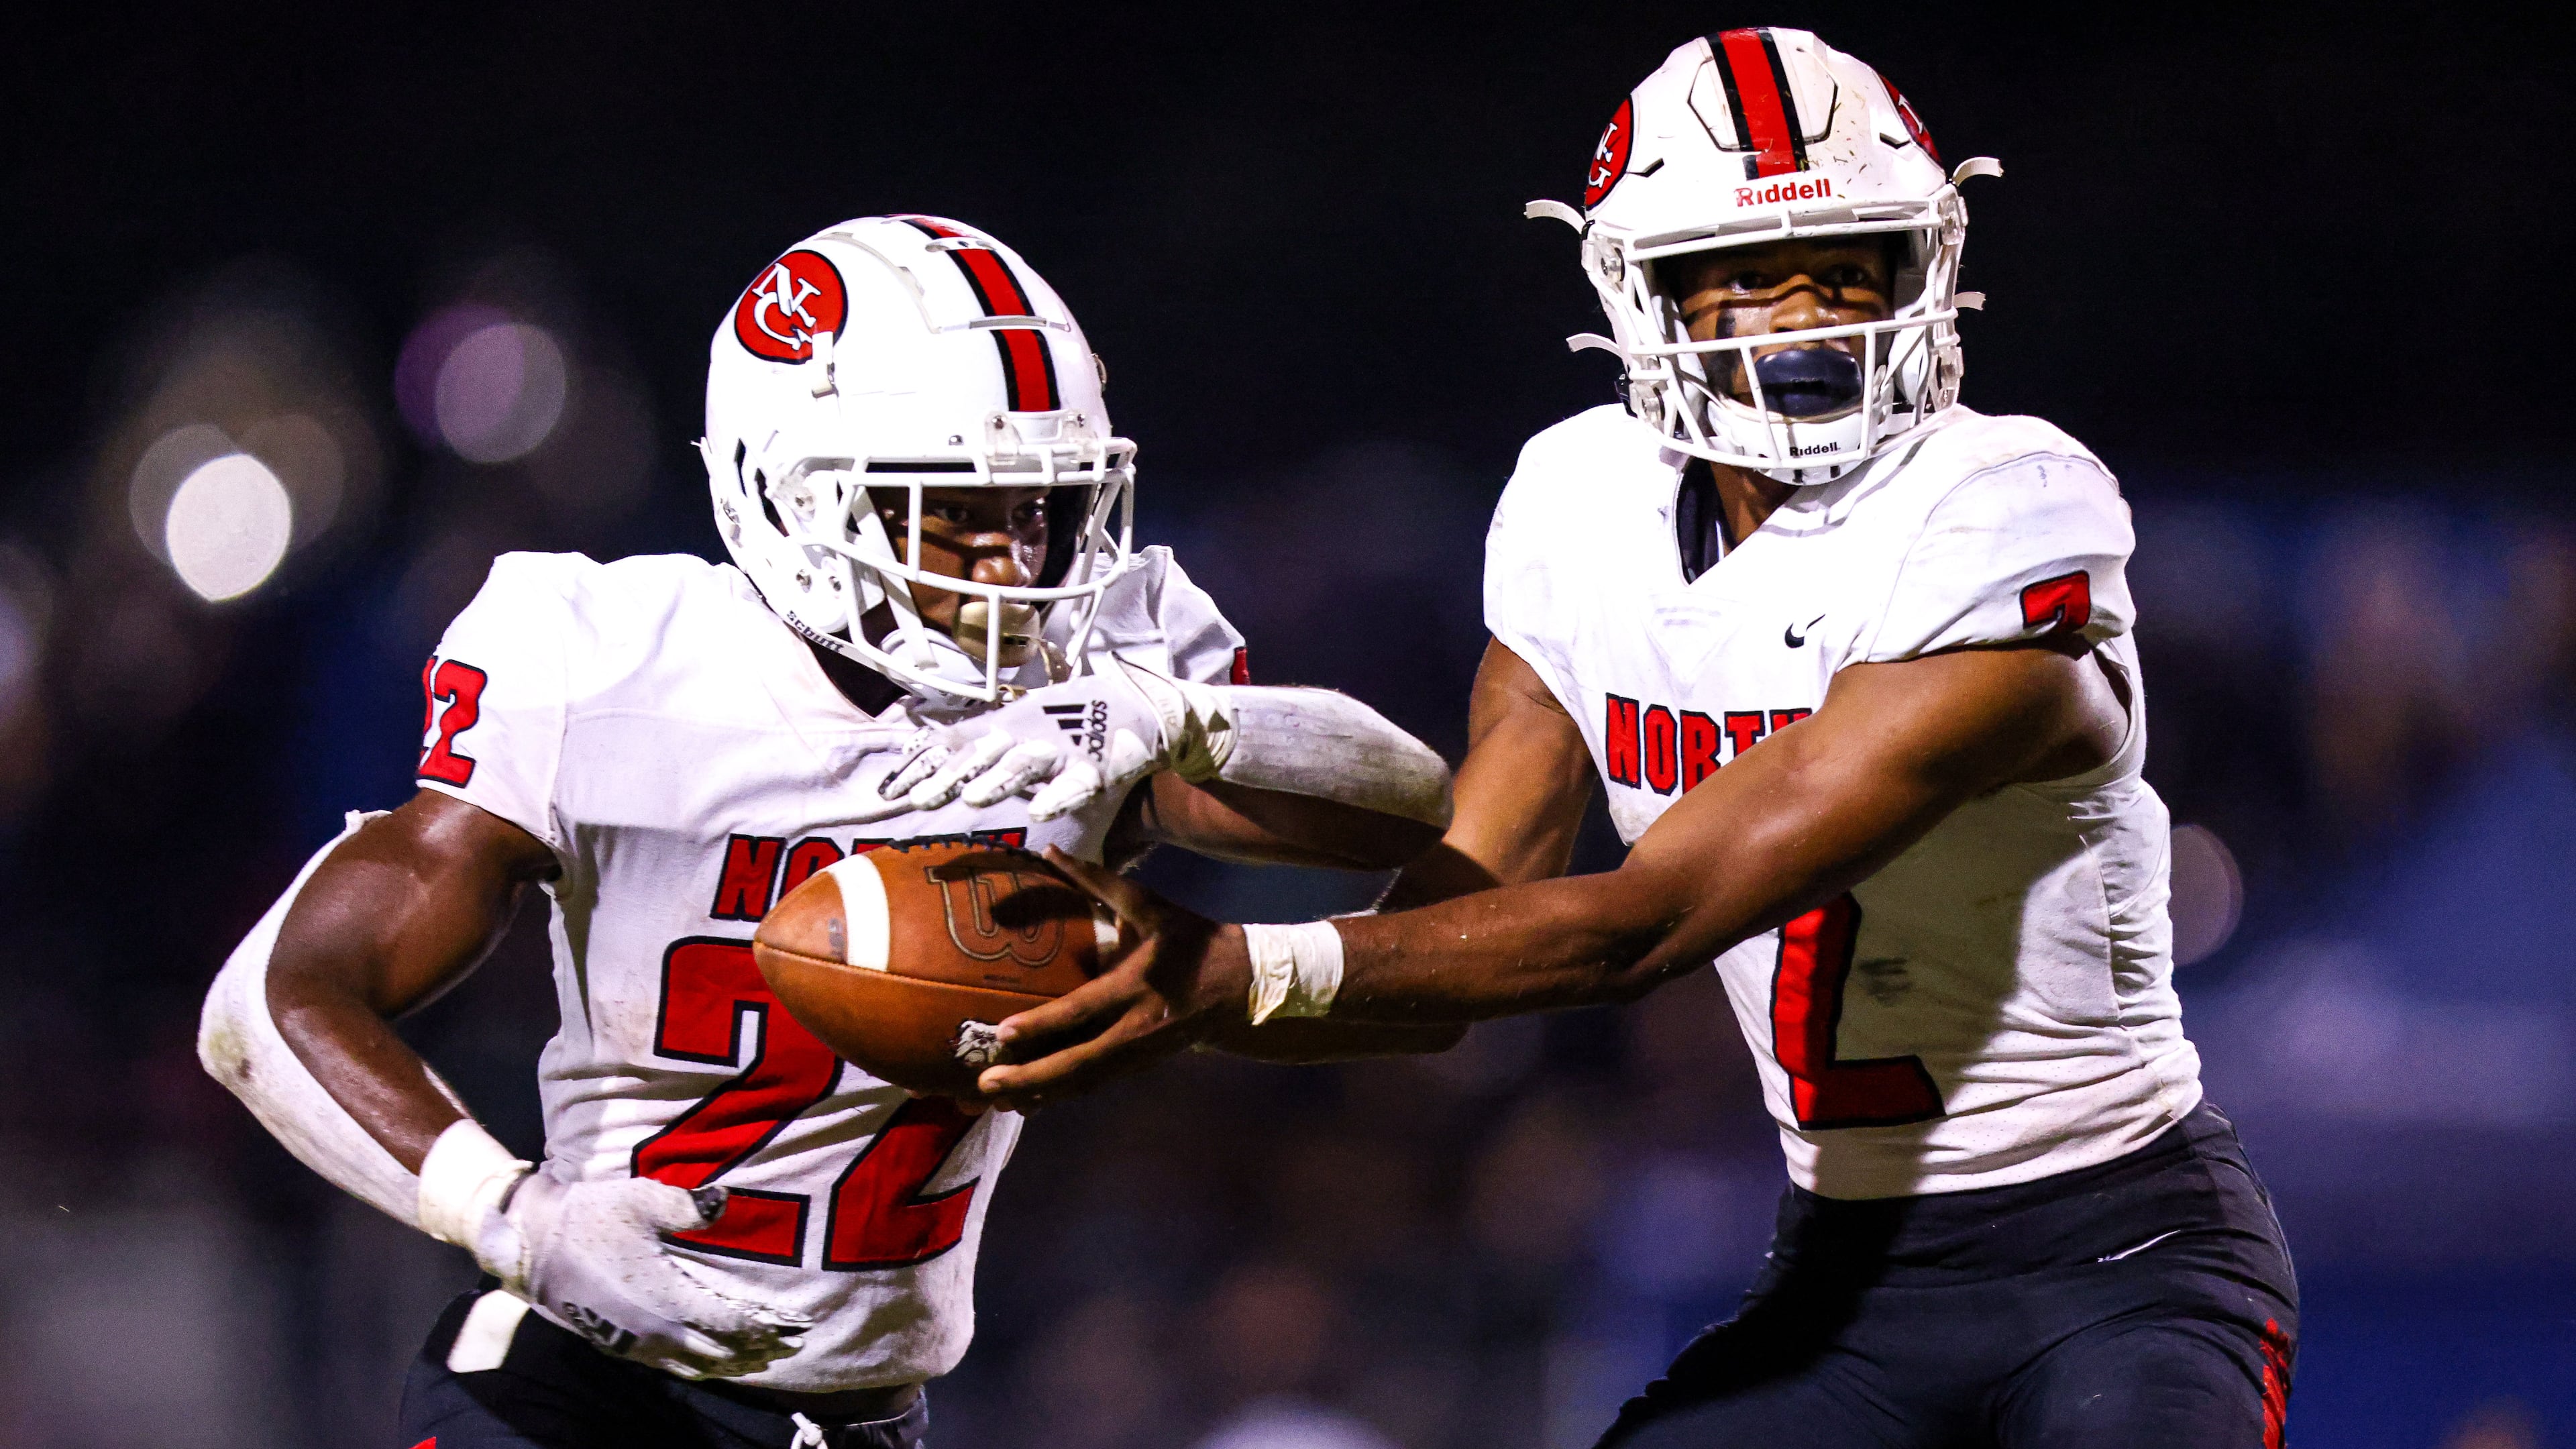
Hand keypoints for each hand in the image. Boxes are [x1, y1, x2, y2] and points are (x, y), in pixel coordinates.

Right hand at [472, 1172, 808, 1378]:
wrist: (533, 1245)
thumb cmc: (590, 1217)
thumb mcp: (640, 1200)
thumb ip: (687, 1206)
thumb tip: (725, 1202)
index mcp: (665, 1299)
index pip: (729, 1323)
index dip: (765, 1325)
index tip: (797, 1322)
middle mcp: (654, 1331)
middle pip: (719, 1353)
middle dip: (758, 1349)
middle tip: (792, 1342)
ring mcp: (635, 1344)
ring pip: (695, 1367)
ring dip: (731, 1364)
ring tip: (762, 1357)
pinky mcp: (619, 1347)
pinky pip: (669, 1368)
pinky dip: (699, 1367)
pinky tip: (712, 1361)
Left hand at [875, 664, 1210, 822]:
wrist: (1135, 704)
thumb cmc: (1065, 728)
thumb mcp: (1014, 733)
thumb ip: (972, 753)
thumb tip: (917, 764)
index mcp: (1000, 730)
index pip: (951, 746)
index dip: (919, 766)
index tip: (886, 793)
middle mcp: (1023, 735)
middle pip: (979, 755)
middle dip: (948, 777)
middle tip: (916, 800)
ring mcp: (1060, 747)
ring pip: (1023, 764)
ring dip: (998, 780)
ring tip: (973, 798)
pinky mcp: (1096, 763)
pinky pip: (1076, 782)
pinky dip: (1058, 795)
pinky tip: (1040, 812)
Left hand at [973, 848, 1254, 1107]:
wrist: (1243, 984)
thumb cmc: (1190, 938)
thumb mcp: (1150, 904)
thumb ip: (1099, 880)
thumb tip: (1050, 851)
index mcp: (1136, 983)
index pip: (1083, 1009)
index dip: (1043, 1023)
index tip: (1003, 1033)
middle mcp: (1136, 1026)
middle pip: (1079, 1062)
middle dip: (1031, 1078)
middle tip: (986, 1085)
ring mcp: (1139, 1052)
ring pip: (1084, 1081)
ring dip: (1039, 1094)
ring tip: (993, 1102)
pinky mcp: (1139, 1065)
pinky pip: (1094, 1084)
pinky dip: (1060, 1095)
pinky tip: (1027, 1103)